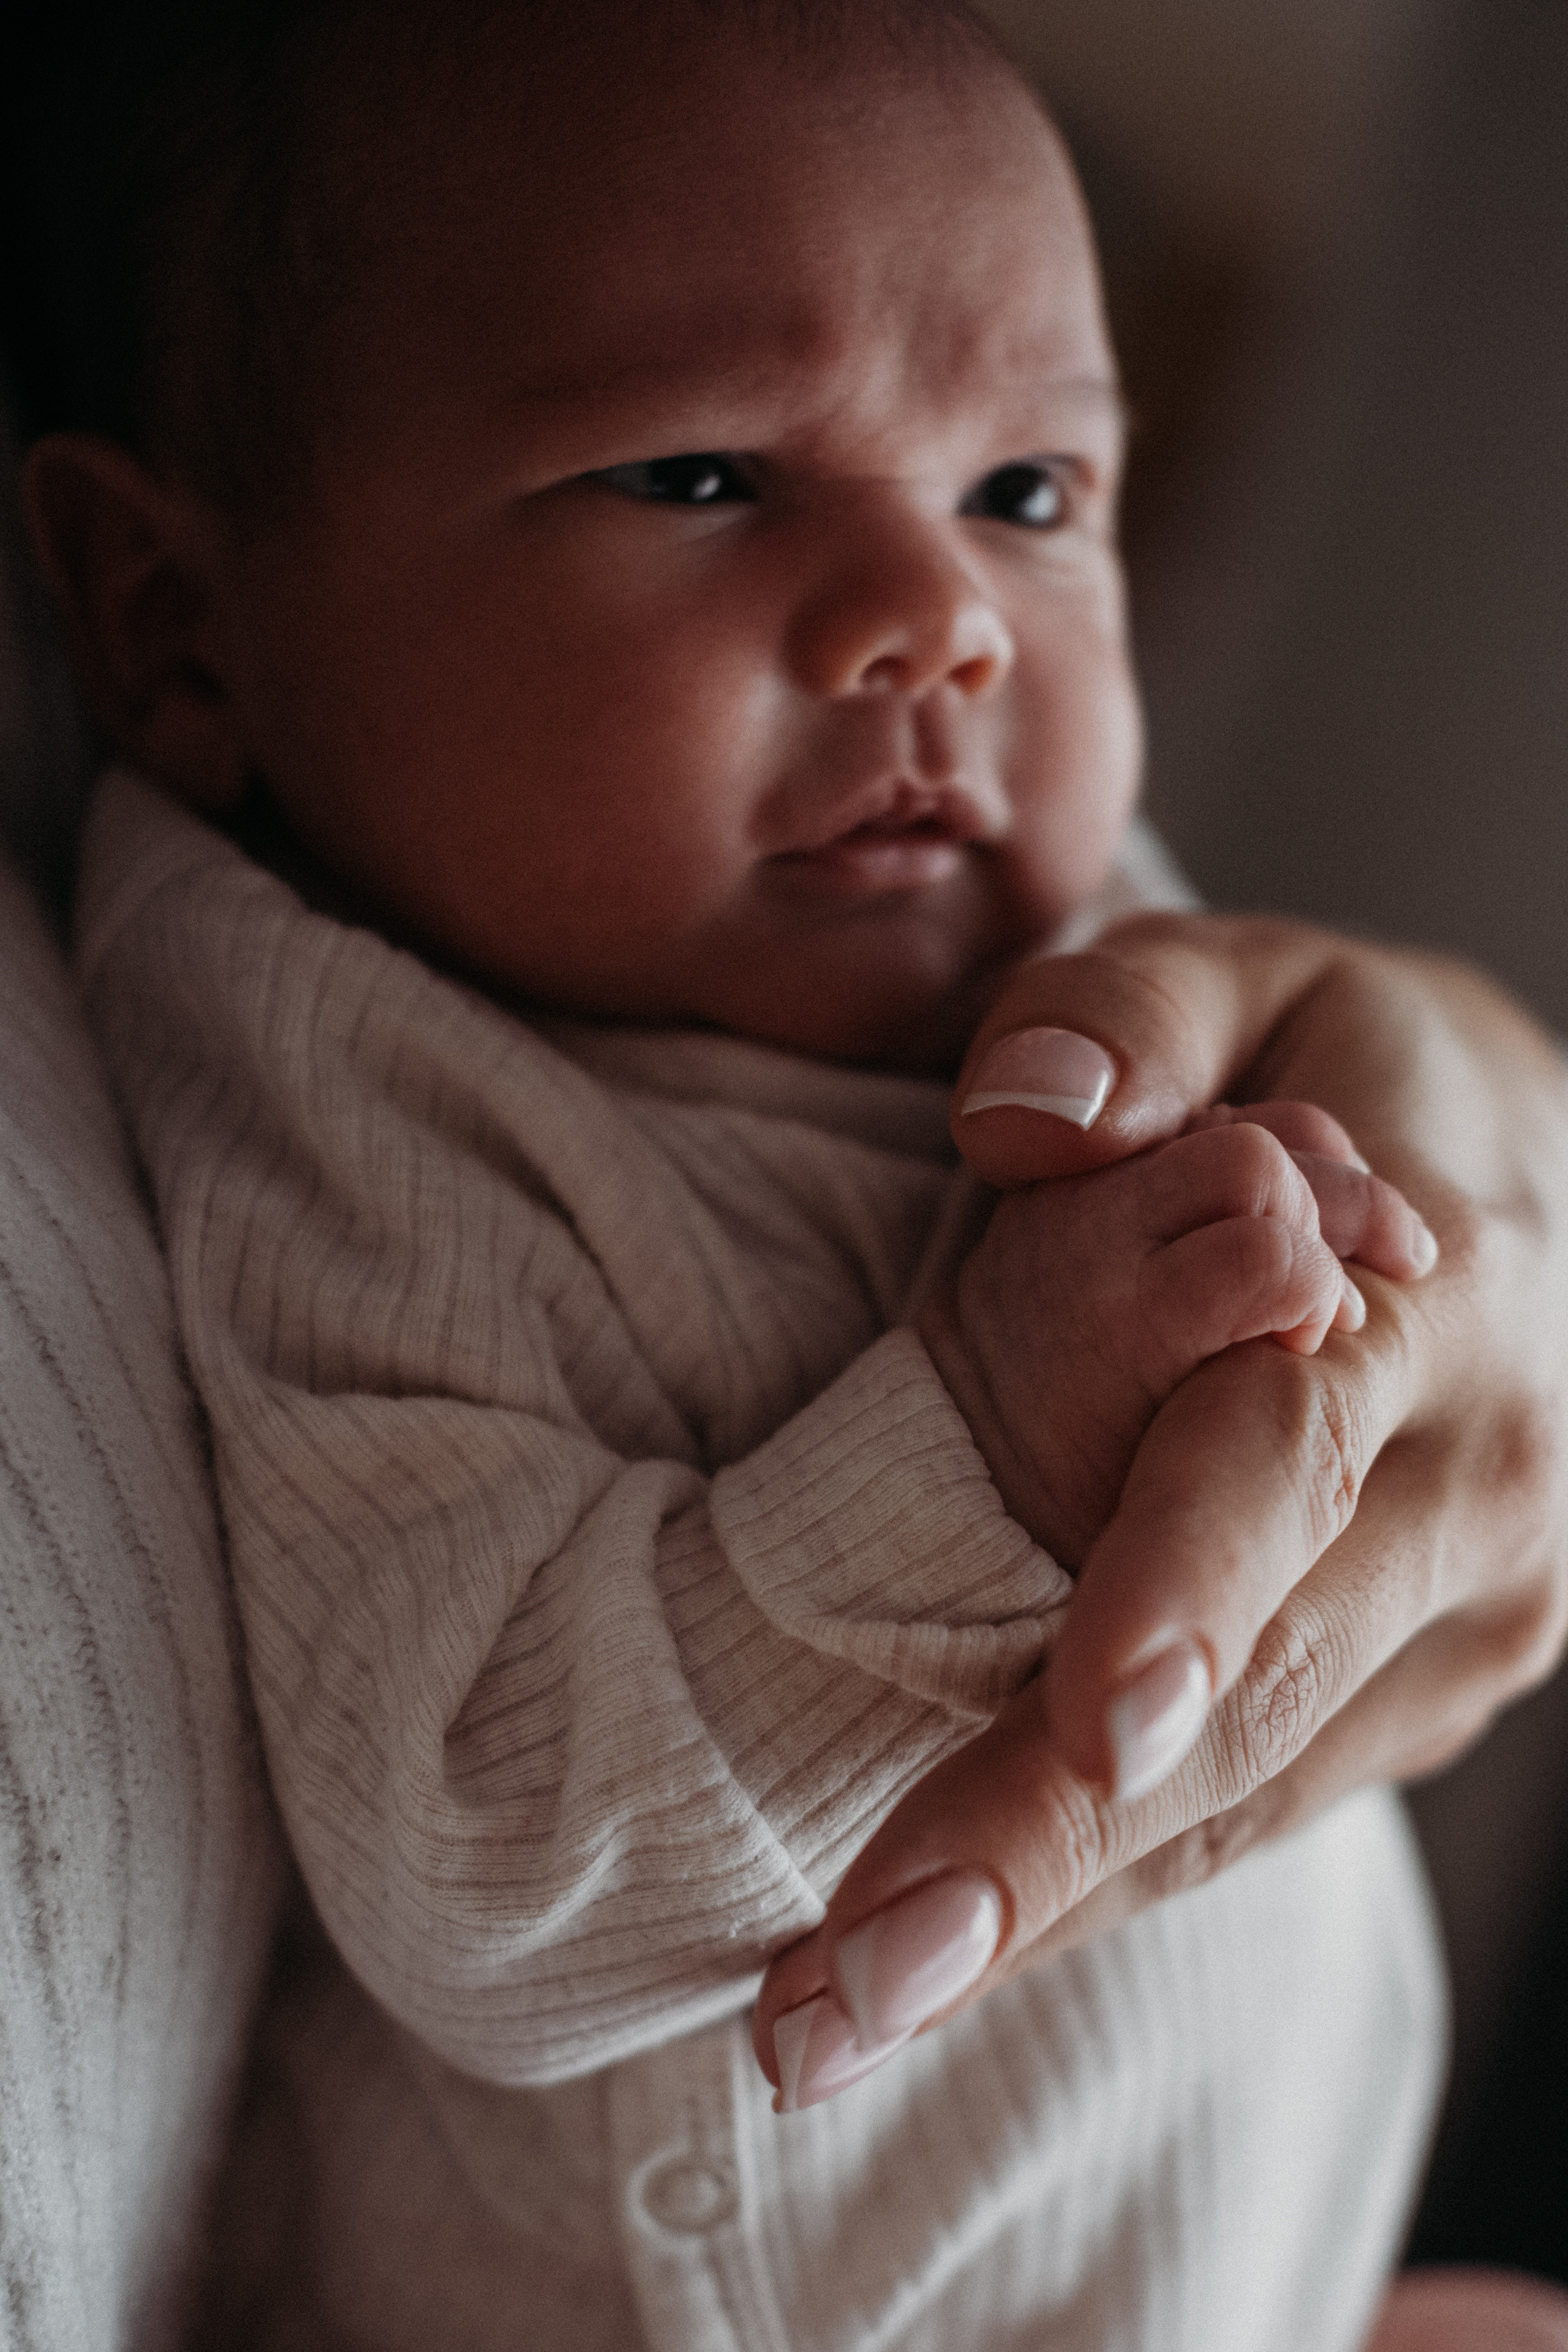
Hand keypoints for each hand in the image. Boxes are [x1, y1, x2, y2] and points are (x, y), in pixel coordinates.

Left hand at [754, 914, 1567, 2109]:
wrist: (1527, 1200)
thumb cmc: (1336, 1069)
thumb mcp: (1242, 978)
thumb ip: (1126, 1022)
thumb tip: (1029, 1114)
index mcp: (1427, 1307)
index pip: (1284, 1458)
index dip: (1184, 1588)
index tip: (1083, 1726)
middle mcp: (1471, 1491)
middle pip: (1249, 1688)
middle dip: (1044, 1844)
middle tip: (844, 1995)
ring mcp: (1470, 1624)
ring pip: (1247, 1794)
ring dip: (1046, 1916)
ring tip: (832, 2024)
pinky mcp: (1429, 1696)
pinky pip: (1261, 1812)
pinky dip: (1110, 1887)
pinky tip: (959, 1955)